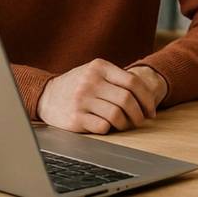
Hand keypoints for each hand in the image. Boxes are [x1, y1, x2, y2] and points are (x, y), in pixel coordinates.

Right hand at [36, 59, 162, 133]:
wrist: (46, 95)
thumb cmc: (78, 84)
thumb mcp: (95, 72)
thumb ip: (117, 78)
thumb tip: (147, 95)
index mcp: (100, 67)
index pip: (132, 82)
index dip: (146, 98)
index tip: (151, 110)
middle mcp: (90, 82)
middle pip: (127, 99)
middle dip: (139, 113)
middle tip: (142, 120)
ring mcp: (82, 100)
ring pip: (116, 114)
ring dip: (126, 123)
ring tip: (126, 125)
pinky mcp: (75, 118)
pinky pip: (102, 126)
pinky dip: (110, 128)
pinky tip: (109, 126)